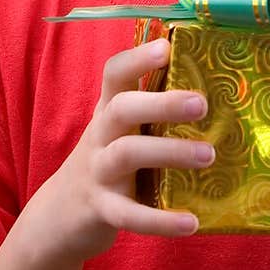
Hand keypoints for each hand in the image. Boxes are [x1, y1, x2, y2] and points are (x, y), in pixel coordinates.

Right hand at [23, 37, 212, 263]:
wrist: (59, 216)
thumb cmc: (106, 163)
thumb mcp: (119, 131)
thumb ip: (149, 111)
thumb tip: (211, 88)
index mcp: (108, 111)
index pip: (115, 73)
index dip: (138, 57)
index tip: (167, 46)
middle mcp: (100, 135)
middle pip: (123, 108)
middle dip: (162, 102)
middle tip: (202, 104)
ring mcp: (98, 171)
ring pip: (127, 154)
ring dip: (169, 152)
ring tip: (208, 156)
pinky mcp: (101, 209)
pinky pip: (129, 214)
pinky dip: (160, 220)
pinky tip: (191, 223)